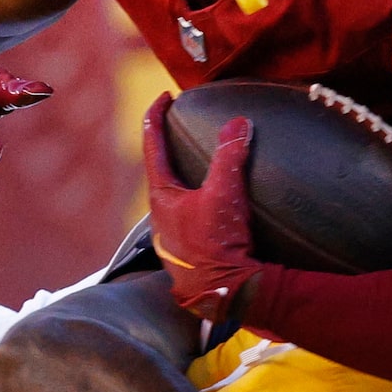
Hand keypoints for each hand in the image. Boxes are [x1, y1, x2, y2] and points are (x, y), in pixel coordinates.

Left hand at [141, 95, 265, 323]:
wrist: (224, 294)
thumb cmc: (217, 246)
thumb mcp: (226, 195)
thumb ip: (230, 156)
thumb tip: (239, 123)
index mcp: (161, 196)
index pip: (153, 146)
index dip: (157, 117)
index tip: (164, 97)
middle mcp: (160, 216)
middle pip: (161, 171)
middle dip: (170, 147)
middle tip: (182, 127)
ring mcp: (173, 236)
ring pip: (174, 197)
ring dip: (184, 177)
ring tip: (200, 163)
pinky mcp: (188, 252)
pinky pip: (188, 216)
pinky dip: (197, 201)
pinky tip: (214, 206)